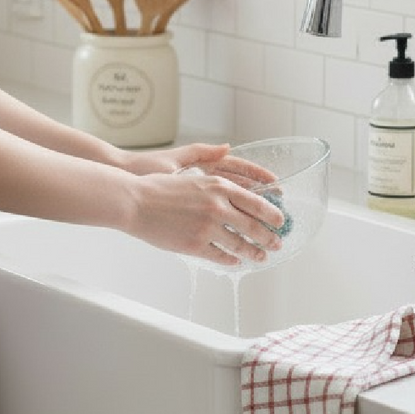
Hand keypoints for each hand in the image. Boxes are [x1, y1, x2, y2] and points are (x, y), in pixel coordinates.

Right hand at [124, 144, 285, 267]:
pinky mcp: (195, 245)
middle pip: (253, 226)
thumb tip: (227, 152)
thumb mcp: (189, 169)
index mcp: (218, 186)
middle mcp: (217, 207)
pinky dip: (231, 260)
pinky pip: (220, 256)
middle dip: (269, 238)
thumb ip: (212, 167)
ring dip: (253, 253)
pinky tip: (235, 262)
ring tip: (261, 257)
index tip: (280, 221)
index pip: (256, 202)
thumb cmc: (156, 186)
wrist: (134, 202)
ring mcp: (207, 228)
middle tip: (277, 243)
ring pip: (240, 245)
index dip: (272, 214)